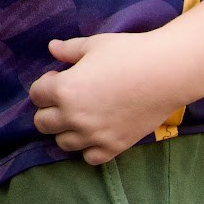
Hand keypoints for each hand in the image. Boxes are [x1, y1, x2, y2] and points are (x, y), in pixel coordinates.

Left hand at [30, 32, 197, 165]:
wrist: (168, 72)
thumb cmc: (130, 52)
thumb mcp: (95, 45)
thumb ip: (69, 50)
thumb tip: (52, 47)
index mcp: (64, 90)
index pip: (35, 94)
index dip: (46, 83)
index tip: (60, 76)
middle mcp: (74, 117)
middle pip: (42, 123)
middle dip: (49, 109)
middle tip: (67, 98)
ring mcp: (94, 135)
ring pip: (62, 143)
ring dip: (66, 130)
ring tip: (81, 116)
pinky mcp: (114, 146)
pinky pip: (90, 158)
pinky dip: (89, 148)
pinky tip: (97, 133)